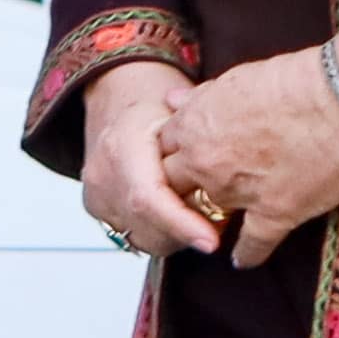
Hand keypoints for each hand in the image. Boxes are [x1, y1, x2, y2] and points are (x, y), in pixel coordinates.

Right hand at [76, 60, 216, 257]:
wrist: (117, 95)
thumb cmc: (156, 103)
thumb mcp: (185, 115)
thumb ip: (204, 146)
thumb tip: (242, 174)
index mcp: (122, 145)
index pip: (147, 198)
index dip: (180, 224)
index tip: (212, 242)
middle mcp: (103, 173)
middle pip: (147, 227)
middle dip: (188, 234)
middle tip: (221, 221)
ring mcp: (96, 194)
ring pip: (143, 238)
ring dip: (178, 235)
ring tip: (202, 215)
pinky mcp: (96, 209)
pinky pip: (134, 235)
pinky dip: (161, 232)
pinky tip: (179, 215)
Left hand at [166, 48, 338, 263]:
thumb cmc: (293, 80)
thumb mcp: (234, 80)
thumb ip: (200, 98)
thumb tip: (172, 99)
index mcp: (193, 126)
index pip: (164, 148)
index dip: (174, 153)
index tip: (182, 159)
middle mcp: (206, 162)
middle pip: (173, 184)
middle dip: (180, 187)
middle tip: (190, 192)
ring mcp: (238, 192)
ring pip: (208, 212)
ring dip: (211, 216)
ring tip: (213, 222)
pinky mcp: (275, 214)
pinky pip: (253, 244)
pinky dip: (247, 254)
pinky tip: (242, 261)